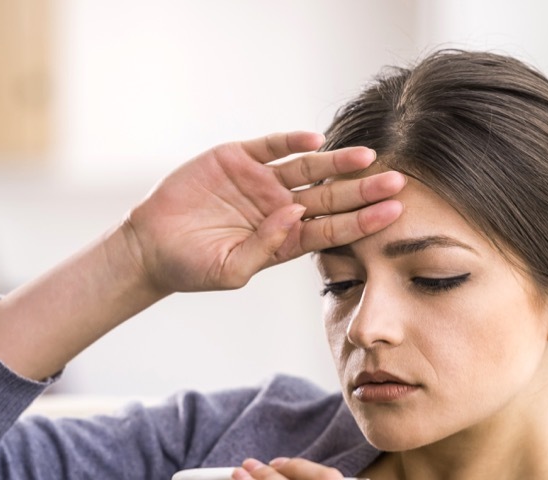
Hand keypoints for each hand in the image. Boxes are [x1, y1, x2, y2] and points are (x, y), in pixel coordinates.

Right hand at [122, 132, 403, 295]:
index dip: (362, 221)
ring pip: (307, 168)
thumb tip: (294, 214)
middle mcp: (279, 207)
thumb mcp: (231, 270)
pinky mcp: (237, 158)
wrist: (151, 246)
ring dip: (337, 163)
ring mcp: (260, 181)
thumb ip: (265, 248)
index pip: (332, 229)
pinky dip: (291, 141)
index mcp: (284, 239)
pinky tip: (315, 140)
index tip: (393, 214)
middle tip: (397, 182)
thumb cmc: (192, 267)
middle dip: (362, 190)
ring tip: (367, 157)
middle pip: (329, 196)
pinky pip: (271, 146)